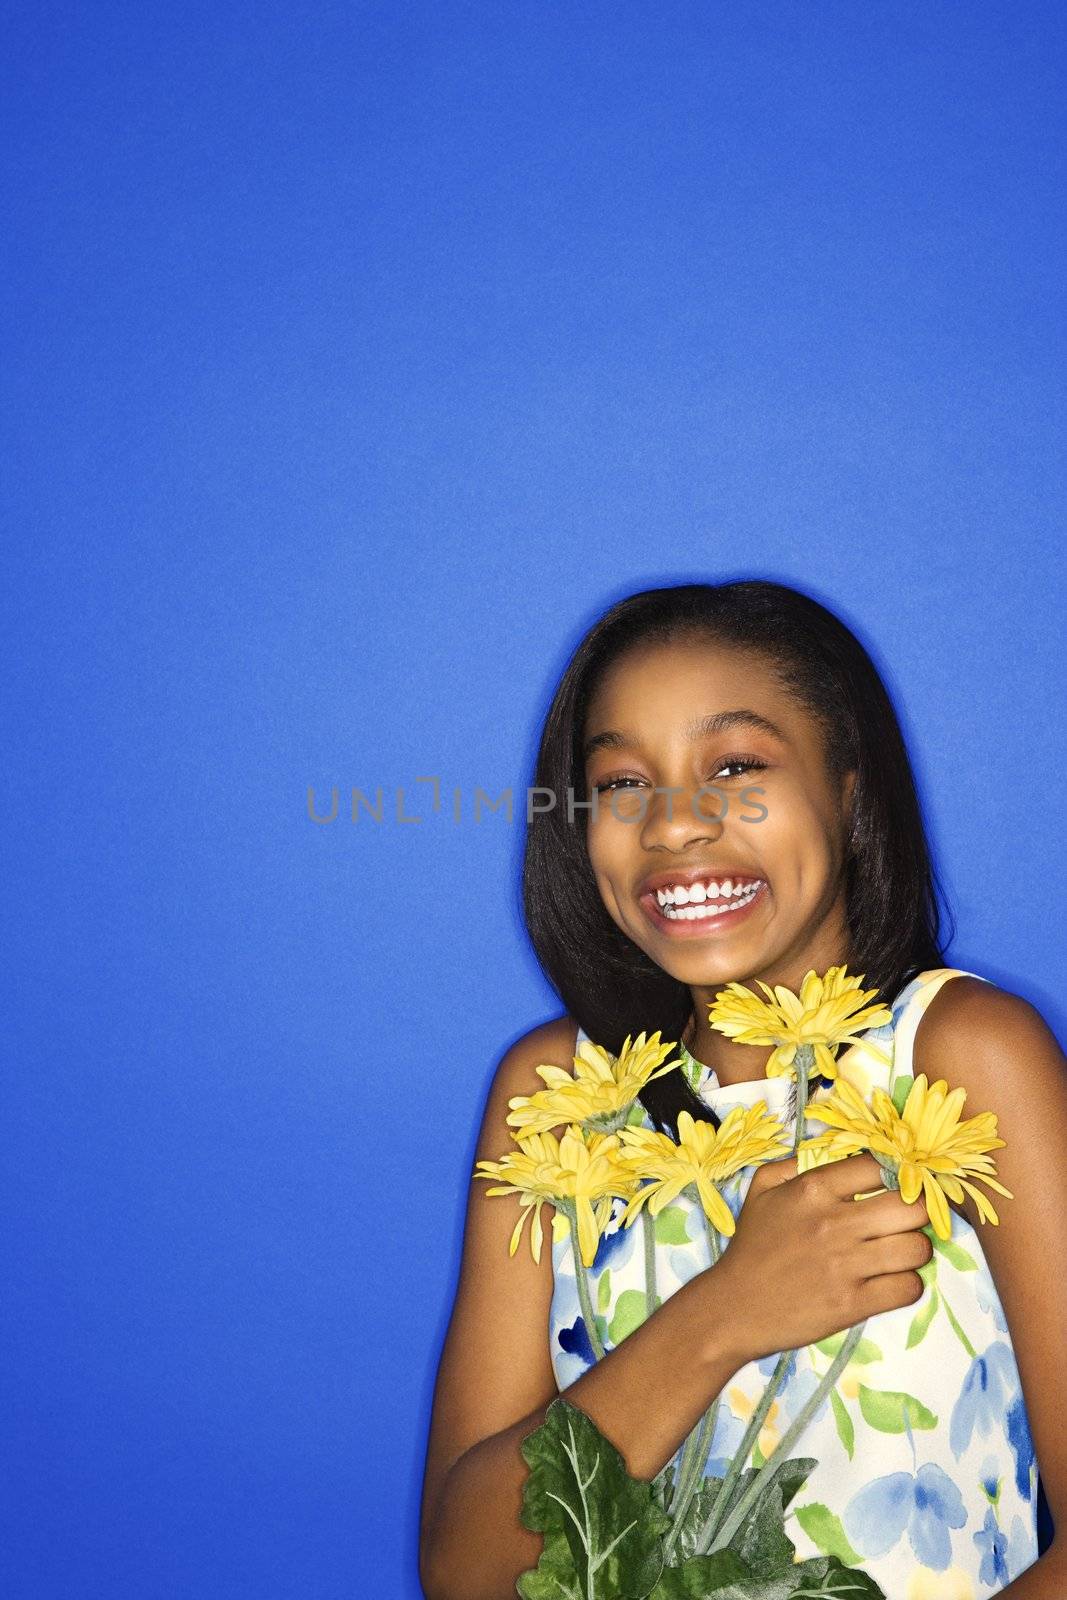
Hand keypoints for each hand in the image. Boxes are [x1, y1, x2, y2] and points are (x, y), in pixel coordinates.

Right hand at [712, 1151, 933, 1360]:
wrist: (734, 1307)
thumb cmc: (751, 1247)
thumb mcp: (761, 1192)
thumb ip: (791, 1164)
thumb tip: (826, 1149)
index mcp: (813, 1189)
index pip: (879, 1166)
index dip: (896, 1173)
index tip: (896, 1185)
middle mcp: (834, 1222)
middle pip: (911, 1207)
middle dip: (915, 1213)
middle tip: (902, 1222)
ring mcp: (846, 1265)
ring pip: (917, 1249)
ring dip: (914, 1251)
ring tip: (898, 1254)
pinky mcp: (853, 1303)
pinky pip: (908, 1288)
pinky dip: (906, 1286)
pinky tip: (890, 1283)